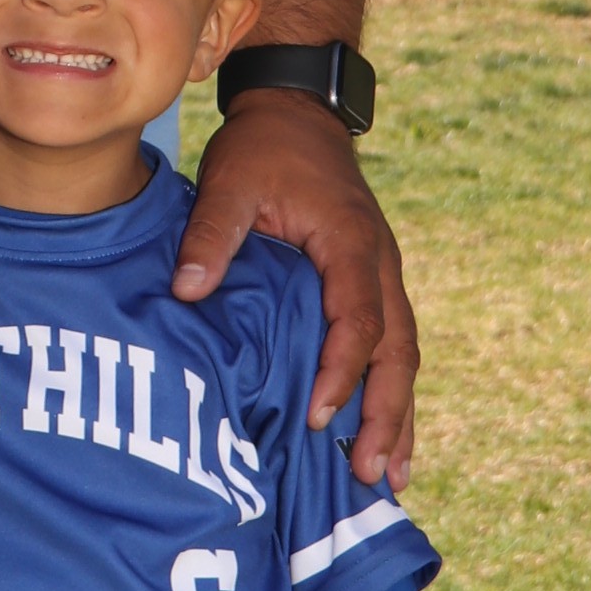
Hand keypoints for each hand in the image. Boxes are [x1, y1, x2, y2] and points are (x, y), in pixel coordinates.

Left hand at [174, 93, 416, 485]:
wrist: (299, 113)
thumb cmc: (264, 148)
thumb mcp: (229, 181)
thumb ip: (211, 236)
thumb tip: (186, 291)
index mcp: (350, 243)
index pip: (356, 320)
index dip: (340, 371)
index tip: (318, 416)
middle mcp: (380, 264)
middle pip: (398, 350)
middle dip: (389, 414)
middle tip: (374, 474)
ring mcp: (384, 273)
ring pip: (405, 353)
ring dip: (400, 413)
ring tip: (392, 476)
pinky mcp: (374, 280)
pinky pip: (393, 343)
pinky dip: (392, 390)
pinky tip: (385, 433)